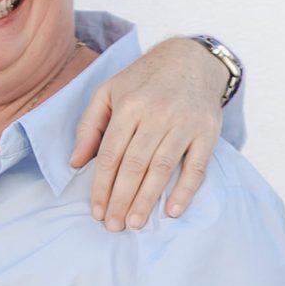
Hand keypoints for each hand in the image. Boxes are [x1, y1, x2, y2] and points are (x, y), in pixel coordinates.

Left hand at [69, 38, 227, 230]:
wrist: (190, 60)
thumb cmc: (142, 80)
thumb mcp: (108, 92)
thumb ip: (89, 126)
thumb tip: (76, 162)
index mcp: (128, 105)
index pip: (110, 154)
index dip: (101, 184)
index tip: (95, 209)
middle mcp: (156, 114)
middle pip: (134, 166)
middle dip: (121, 199)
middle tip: (112, 225)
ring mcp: (184, 124)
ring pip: (161, 169)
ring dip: (147, 200)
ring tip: (134, 223)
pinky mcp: (208, 132)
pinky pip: (196, 167)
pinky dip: (185, 191)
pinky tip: (172, 211)